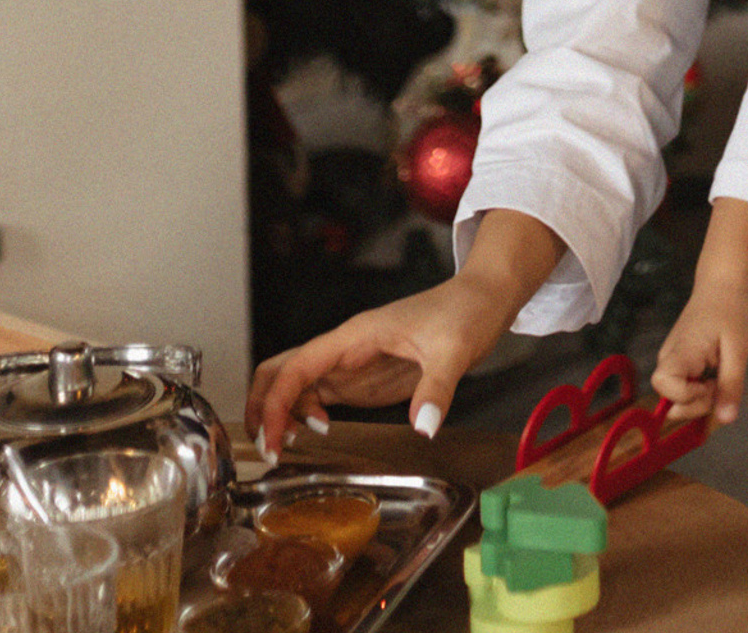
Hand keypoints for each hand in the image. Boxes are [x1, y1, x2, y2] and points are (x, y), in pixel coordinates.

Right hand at [243, 264, 517, 454]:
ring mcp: (352, 364)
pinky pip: (318, 394)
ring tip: (285, 448)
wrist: (485, 298)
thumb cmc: (467, 311)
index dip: (275, 402)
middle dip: (262, 407)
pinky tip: (315, 433)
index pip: (298, 366)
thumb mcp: (456, 349)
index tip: (272, 439)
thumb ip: (437, 388)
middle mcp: (346, 349)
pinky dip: (303, 414)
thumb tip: (423, 428)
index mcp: (357, 336)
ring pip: (295, 385)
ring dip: (280, 414)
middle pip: (281, 370)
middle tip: (269, 448)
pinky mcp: (363, 377)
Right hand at [652, 280, 747, 430]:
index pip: (664, 386)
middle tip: (719, 384)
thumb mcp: (738, 349)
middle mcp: (669, 357)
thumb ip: (731, 385)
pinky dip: (699, 388)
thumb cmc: (730, 311)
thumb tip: (726, 420)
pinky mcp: (677, 361)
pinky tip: (713, 372)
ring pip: (677, 396)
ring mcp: (671, 359)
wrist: (721, 285)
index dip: (688, 396)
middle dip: (696, 403)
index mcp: (681, 351)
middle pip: (669, 399)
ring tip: (718, 374)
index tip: (710, 385)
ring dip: (700, 396)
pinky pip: (683, 385)